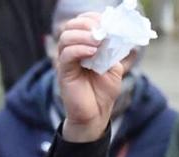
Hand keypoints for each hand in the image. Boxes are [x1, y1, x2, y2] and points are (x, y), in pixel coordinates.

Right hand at [53, 15, 125, 142]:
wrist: (96, 115)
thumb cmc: (103, 93)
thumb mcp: (114, 69)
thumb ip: (112, 52)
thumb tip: (114, 36)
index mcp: (84, 46)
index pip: (82, 22)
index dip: (92, 18)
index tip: (106, 23)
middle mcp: (73, 51)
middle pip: (71, 25)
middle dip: (87, 24)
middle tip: (101, 32)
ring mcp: (66, 61)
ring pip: (66, 37)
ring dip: (83, 35)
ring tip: (97, 42)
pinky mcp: (64, 72)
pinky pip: (66, 54)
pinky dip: (79, 49)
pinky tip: (92, 53)